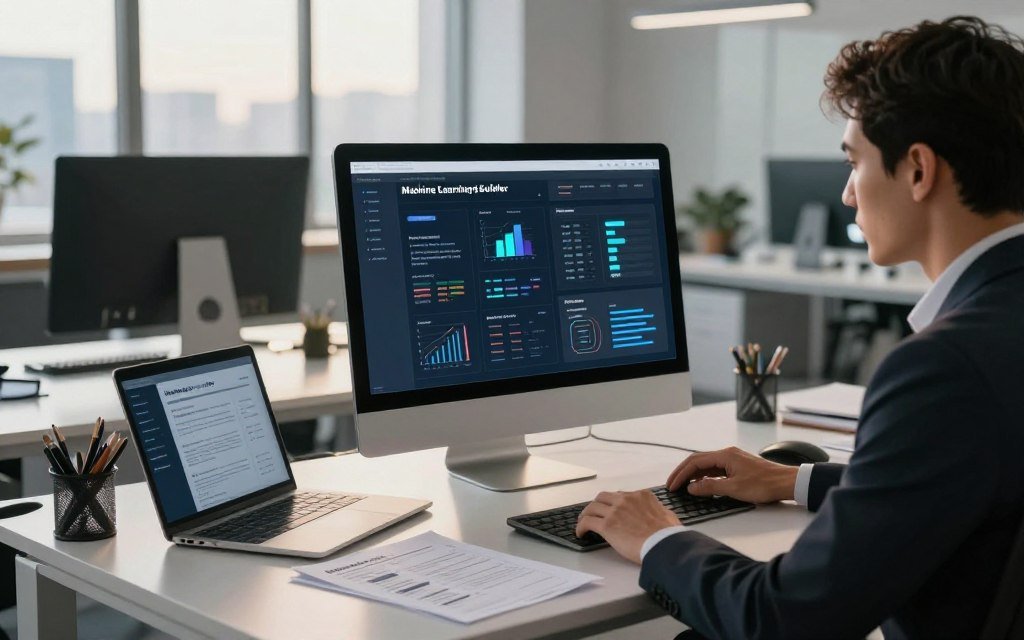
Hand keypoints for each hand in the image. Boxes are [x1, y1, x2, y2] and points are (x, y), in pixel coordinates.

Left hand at [575, 490, 680, 563]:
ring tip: (583, 522)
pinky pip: (587, 522)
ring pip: (593, 507)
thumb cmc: (668, 535)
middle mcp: (626, 499)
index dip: (614, 503)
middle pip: (604, 497)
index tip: (611, 510)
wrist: (663, 545)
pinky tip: (581, 533)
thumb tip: (661, 514)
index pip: (622, 495)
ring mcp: (615, 511)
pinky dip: (581, 526)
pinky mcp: (606, 525)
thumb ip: (661, 512)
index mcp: (641, 496)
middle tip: (594, 513)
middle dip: (598, 505)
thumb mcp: (669, 516)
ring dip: (586, 514)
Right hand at [666, 446, 798, 503]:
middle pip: (698, 460)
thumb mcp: (734, 488)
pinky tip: (702, 485)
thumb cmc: (764, 484)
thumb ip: (710, 487)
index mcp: (724, 455)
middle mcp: (727, 454)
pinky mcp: (737, 466)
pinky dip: (704, 476)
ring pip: (706, 465)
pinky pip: (715, 469)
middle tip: (672, 484)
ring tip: (683, 486)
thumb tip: (692, 487)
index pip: (695, 462)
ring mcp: (732, 460)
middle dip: (683, 472)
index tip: (672, 485)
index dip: (681, 474)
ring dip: (693, 474)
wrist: (786, 482)